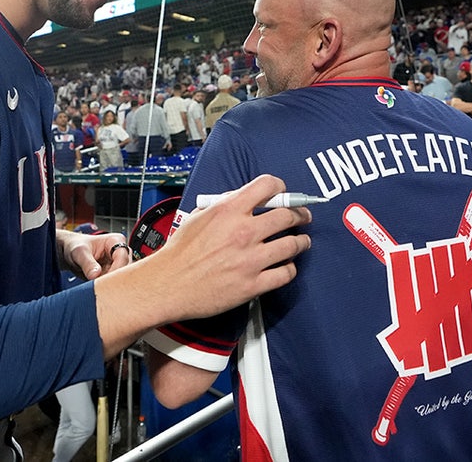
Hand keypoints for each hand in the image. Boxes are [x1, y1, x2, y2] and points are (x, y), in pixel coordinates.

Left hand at [58, 229, 132, 279]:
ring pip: (121, 278)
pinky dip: (107, 286)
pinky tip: (98, 287)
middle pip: (125, 269)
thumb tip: (95, 274)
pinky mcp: (114, 273)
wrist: (71, 252)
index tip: (103, 279)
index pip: (123, 258)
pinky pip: (115, 283)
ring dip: (110, 283)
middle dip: (112, 278)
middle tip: (99, 285)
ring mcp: (118, 263)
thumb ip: (87, 263)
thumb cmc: (76, 246)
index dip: (115, 270)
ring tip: (96, 284)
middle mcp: (121, 252)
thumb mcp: (79, 252)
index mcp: (116, 241)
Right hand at [144, 174, 311, 320]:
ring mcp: (250, 259)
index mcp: (228, 211)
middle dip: (301, 214)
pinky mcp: (252, 284)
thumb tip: (244, 198)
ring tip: (302, 241)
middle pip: (288, 215)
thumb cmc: (180, 253)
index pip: (268, 186)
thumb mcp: (198, 216)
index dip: (281, 188)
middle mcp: (243, 232)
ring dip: (302, 241)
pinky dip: (289, 269)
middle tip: (303, 217)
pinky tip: (286, 266)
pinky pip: (285, 273)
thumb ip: (224, 204)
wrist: (168, 285)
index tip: (286, 194)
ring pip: (293, 244)